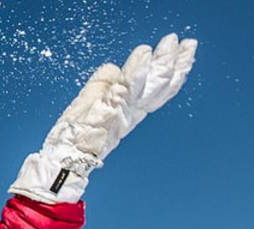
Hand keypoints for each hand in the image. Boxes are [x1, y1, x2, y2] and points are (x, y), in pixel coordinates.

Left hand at [10, 33, 195, 203]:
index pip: (157, 90)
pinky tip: (145, 54)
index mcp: (129, 112)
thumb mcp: (91, 103)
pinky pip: (125, 88)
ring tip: (171, 44)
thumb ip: (104, 84)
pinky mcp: (109, 111)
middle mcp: (131, 112)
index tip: (183, 53)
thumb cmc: (75, 135)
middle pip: (159, 85)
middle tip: (189, 43)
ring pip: (149, 85)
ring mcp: (121, 111)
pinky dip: (136, 70)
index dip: (173, 72)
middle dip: (175, 63)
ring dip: (162, 62)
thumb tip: (114, 68)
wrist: (65, 160)